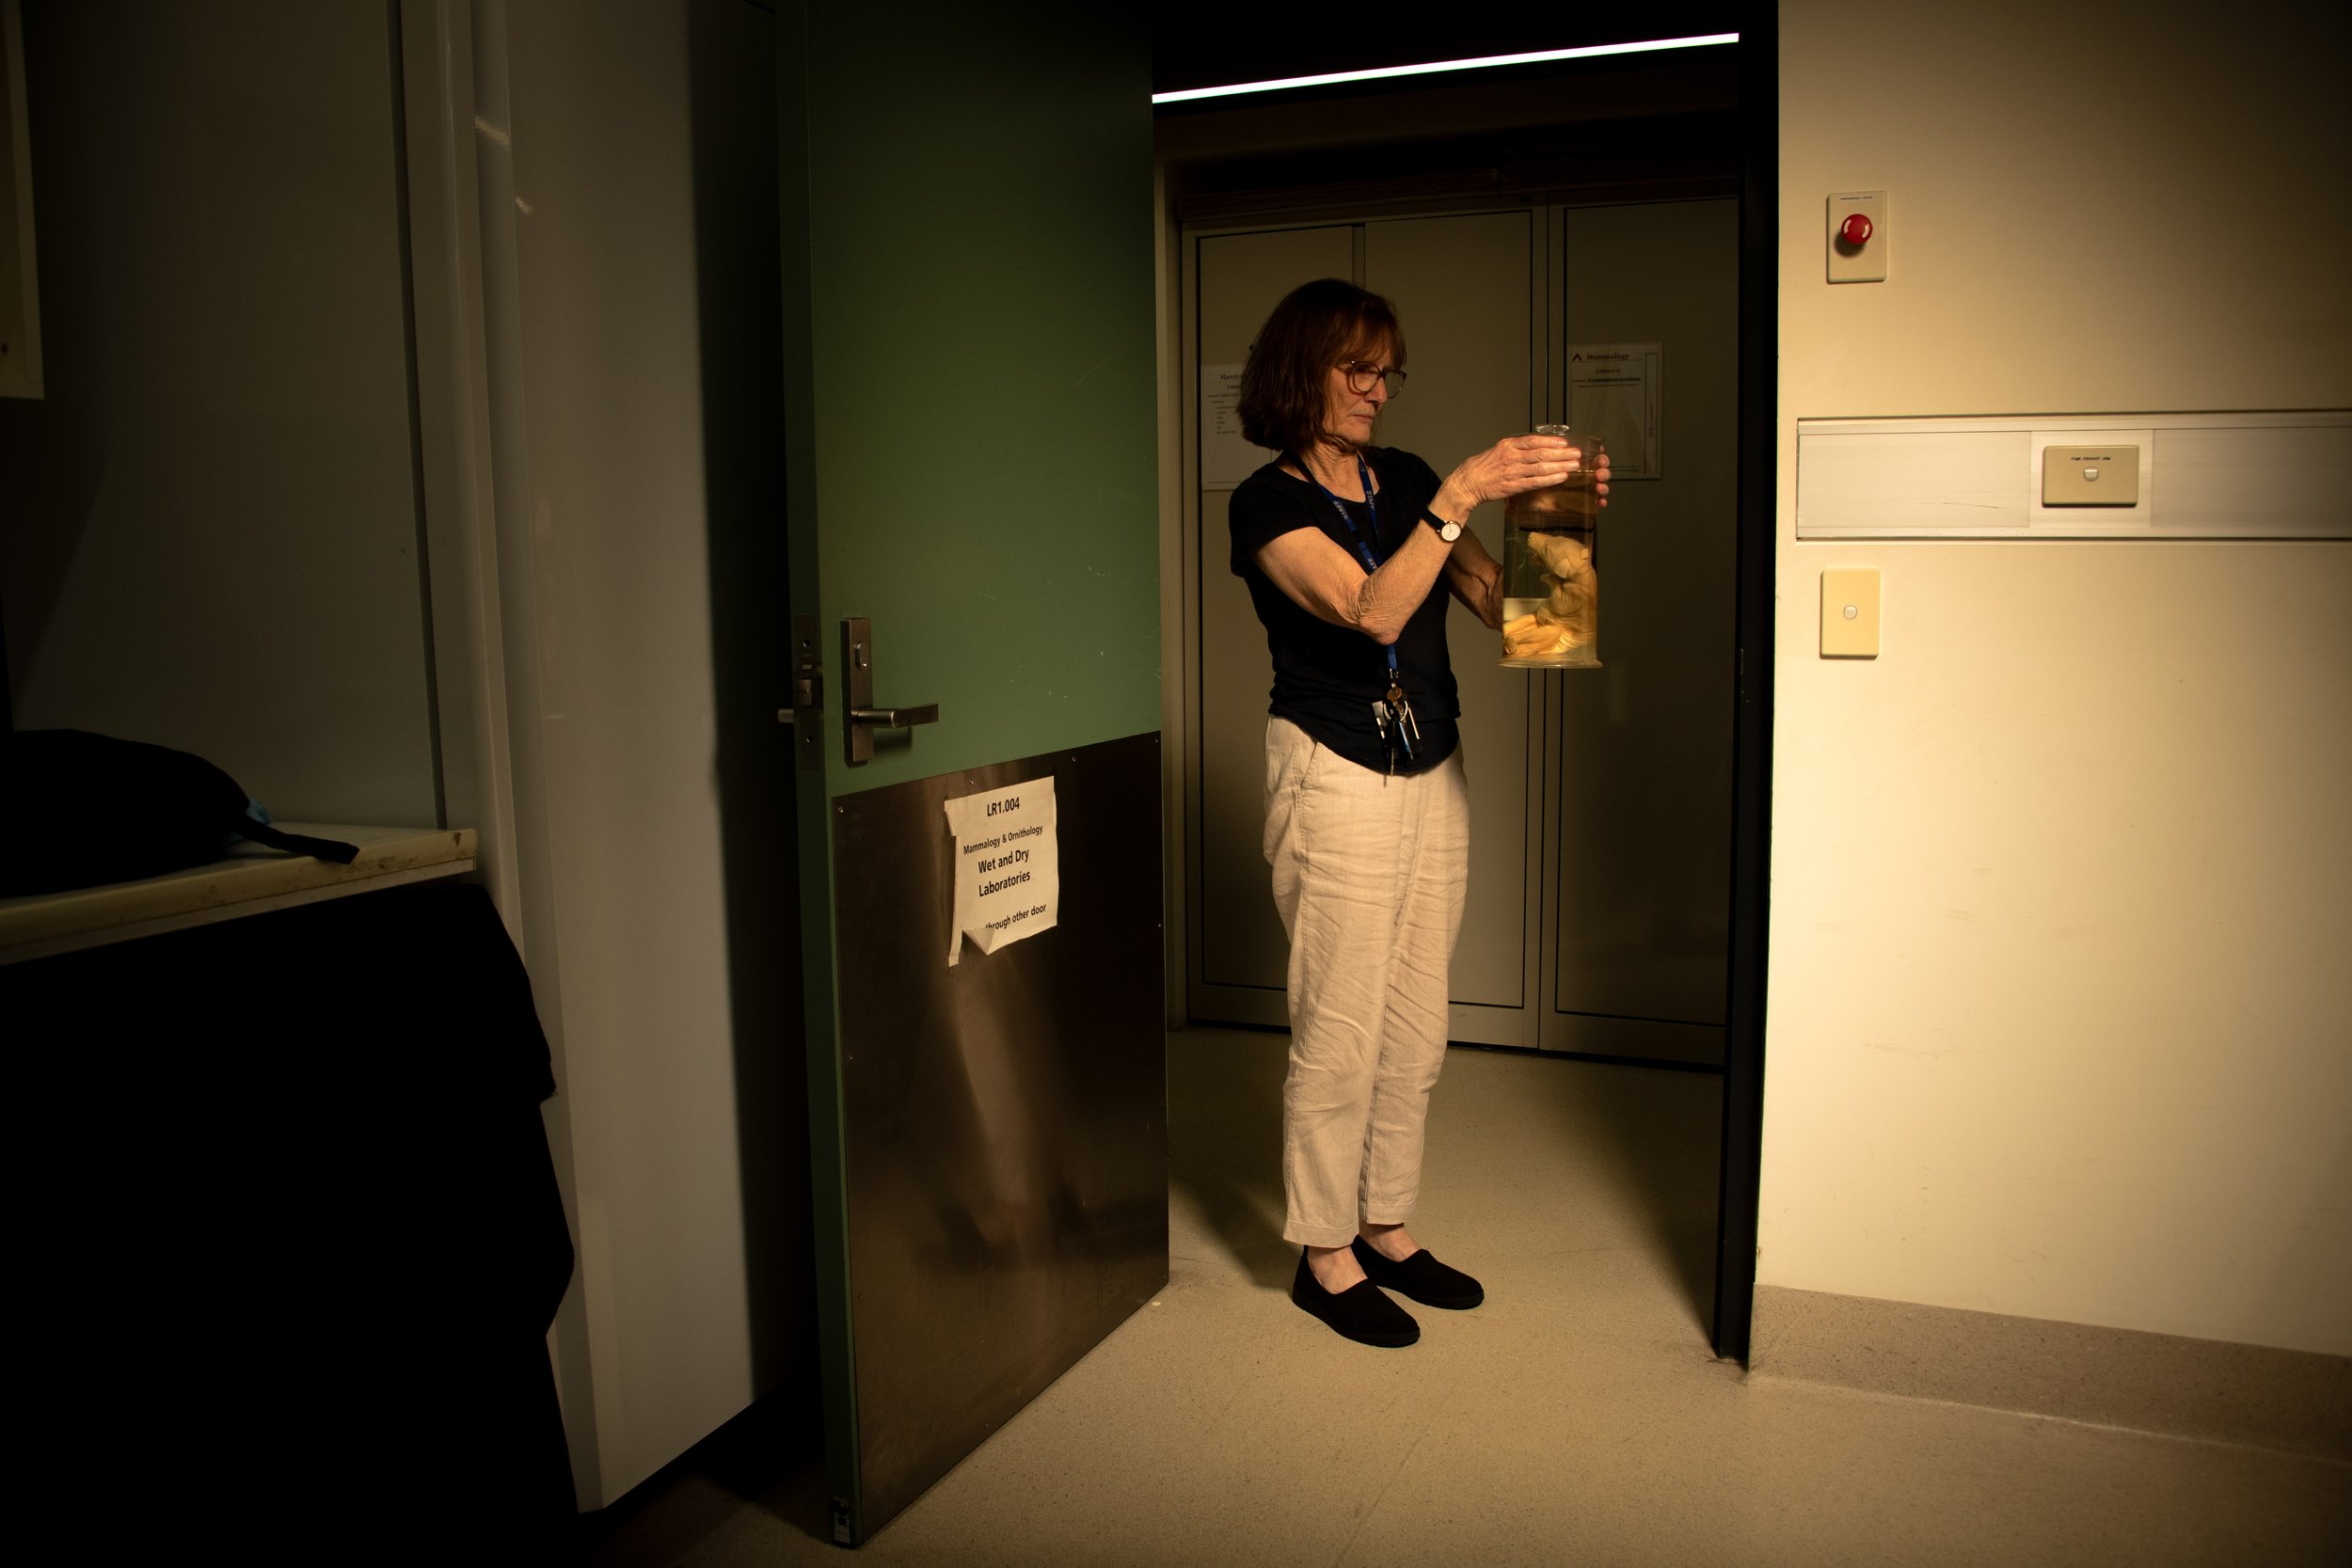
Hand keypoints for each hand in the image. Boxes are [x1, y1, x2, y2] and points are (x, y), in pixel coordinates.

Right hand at [1443, 434, 1575, 510]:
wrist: (1467, 483)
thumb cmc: (1483, 468)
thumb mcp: (1498, 451)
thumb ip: (1517, 449)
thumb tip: (1538, 448)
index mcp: (1508, 446)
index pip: (1533, 441)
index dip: (1551, 442)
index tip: (1565, 443)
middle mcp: (1511, 457)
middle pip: (1541, 454)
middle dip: (1561, 454)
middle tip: (1577, 454)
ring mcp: (1512, 472)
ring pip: (1541, 468)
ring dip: (1560, 466)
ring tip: (1574, 466)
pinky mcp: (1512, 486)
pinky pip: (1535, 482)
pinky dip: (1550, 480)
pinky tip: (1561, 477)